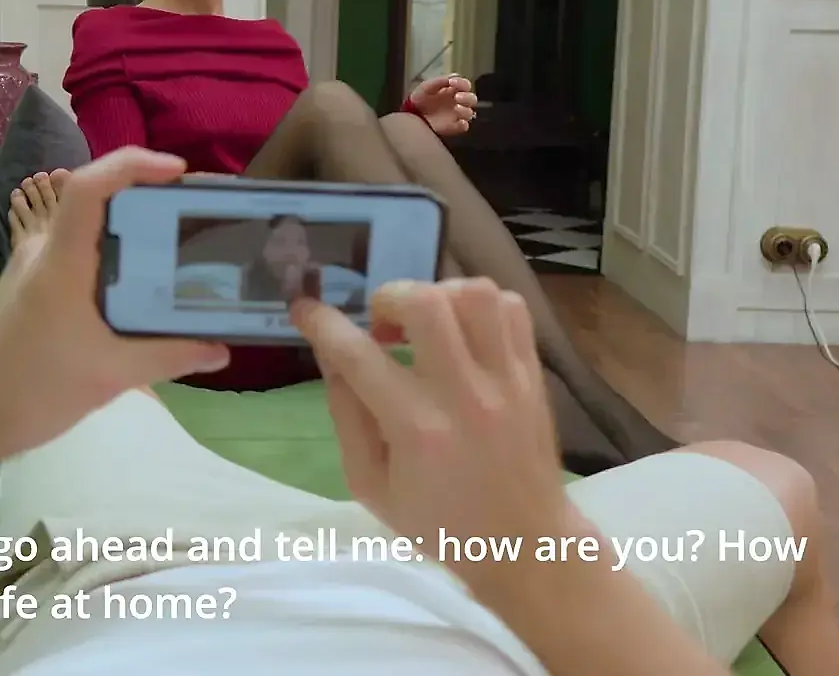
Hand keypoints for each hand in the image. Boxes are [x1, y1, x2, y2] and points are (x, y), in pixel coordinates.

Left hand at [0, 149, 230, 467]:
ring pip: (86, 227)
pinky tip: (139, 283)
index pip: (89, 188)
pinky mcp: (31, 287)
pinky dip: (111, 253)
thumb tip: (222, 349)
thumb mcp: (110, 376)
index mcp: (59, 263)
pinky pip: (77, 252)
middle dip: (145, 194)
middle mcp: (44, 253)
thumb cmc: (32, 391)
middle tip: (193, 210)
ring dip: (129, 226)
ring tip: (177, 242)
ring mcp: (33, 268)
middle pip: (94, 199)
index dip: (132, 165)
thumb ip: (169, 357)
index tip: (177, 172)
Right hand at [292, 280, 573, 594]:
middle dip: (389, 298)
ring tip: (426, 325)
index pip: (359, 355)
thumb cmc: (440, 522)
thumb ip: (346, 416)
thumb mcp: (371, 486)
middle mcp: (465, 395)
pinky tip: (463, 333)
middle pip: (426, 304)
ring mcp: (507, 380)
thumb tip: (330, 355)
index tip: (304, 309)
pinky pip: (512, 309)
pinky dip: (480, 307)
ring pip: (476, 294)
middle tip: (382, 327)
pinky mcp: (533, 375)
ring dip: (439, 296)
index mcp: (417, 429)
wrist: (523, 544)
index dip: (322, 323)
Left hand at [407, 74, 476, 135]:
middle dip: (467, 97)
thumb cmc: (420, 98)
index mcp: (453, 90)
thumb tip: (454, 77)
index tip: (452, 82)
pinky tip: (458, 121)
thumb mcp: (427, 86)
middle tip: (457, 97)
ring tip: (456, 108)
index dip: (462, 83)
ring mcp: (457, 115)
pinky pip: (464, 126)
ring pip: (470, 113)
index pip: (465, 85)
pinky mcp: (453, 126)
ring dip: (465, 110)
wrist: (411, 113)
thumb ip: (440, 80)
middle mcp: (458, 102)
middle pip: (472, 99)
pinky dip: (463, 124)